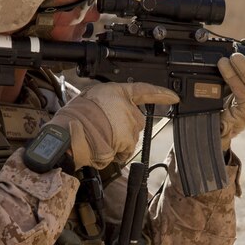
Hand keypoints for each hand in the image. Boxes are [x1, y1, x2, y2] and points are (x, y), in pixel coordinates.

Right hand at [49, 82, 178, 169]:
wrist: (69, 133)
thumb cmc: (74, 117)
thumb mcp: (90, 99)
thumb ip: (107, 103)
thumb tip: (110, 114)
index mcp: (118, 92)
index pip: (145, 90)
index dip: (161, 93)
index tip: (174, 97)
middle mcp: (127, 107)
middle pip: (135, 121)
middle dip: (123, 129)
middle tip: (102, 130)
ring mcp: (129, 125)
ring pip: (130, 138)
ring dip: (117, 142)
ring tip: (98, 138)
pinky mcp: (128, 141)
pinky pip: (125, 151)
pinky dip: (116, 154)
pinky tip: (102, 148)